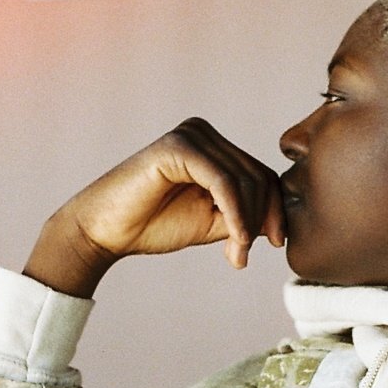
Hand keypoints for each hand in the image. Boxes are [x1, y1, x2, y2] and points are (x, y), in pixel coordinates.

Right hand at [23, 119, 286, 297]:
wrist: (105, 232)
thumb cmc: (154, 225)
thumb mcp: (213, 221)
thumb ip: (246, 216)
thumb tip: (282, 223)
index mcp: (213, 146)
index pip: (262, 174)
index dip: (275, 209)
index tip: (273, 243)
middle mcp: (203, 132)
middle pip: (257, 175)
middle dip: (261, 219)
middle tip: (244, 255)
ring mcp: (190, 135)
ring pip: (244, 180)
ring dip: (247, 223)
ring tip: (236, 254)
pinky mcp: (178, 146)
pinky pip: (223, 182)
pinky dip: (235, 214)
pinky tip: (235, 241)